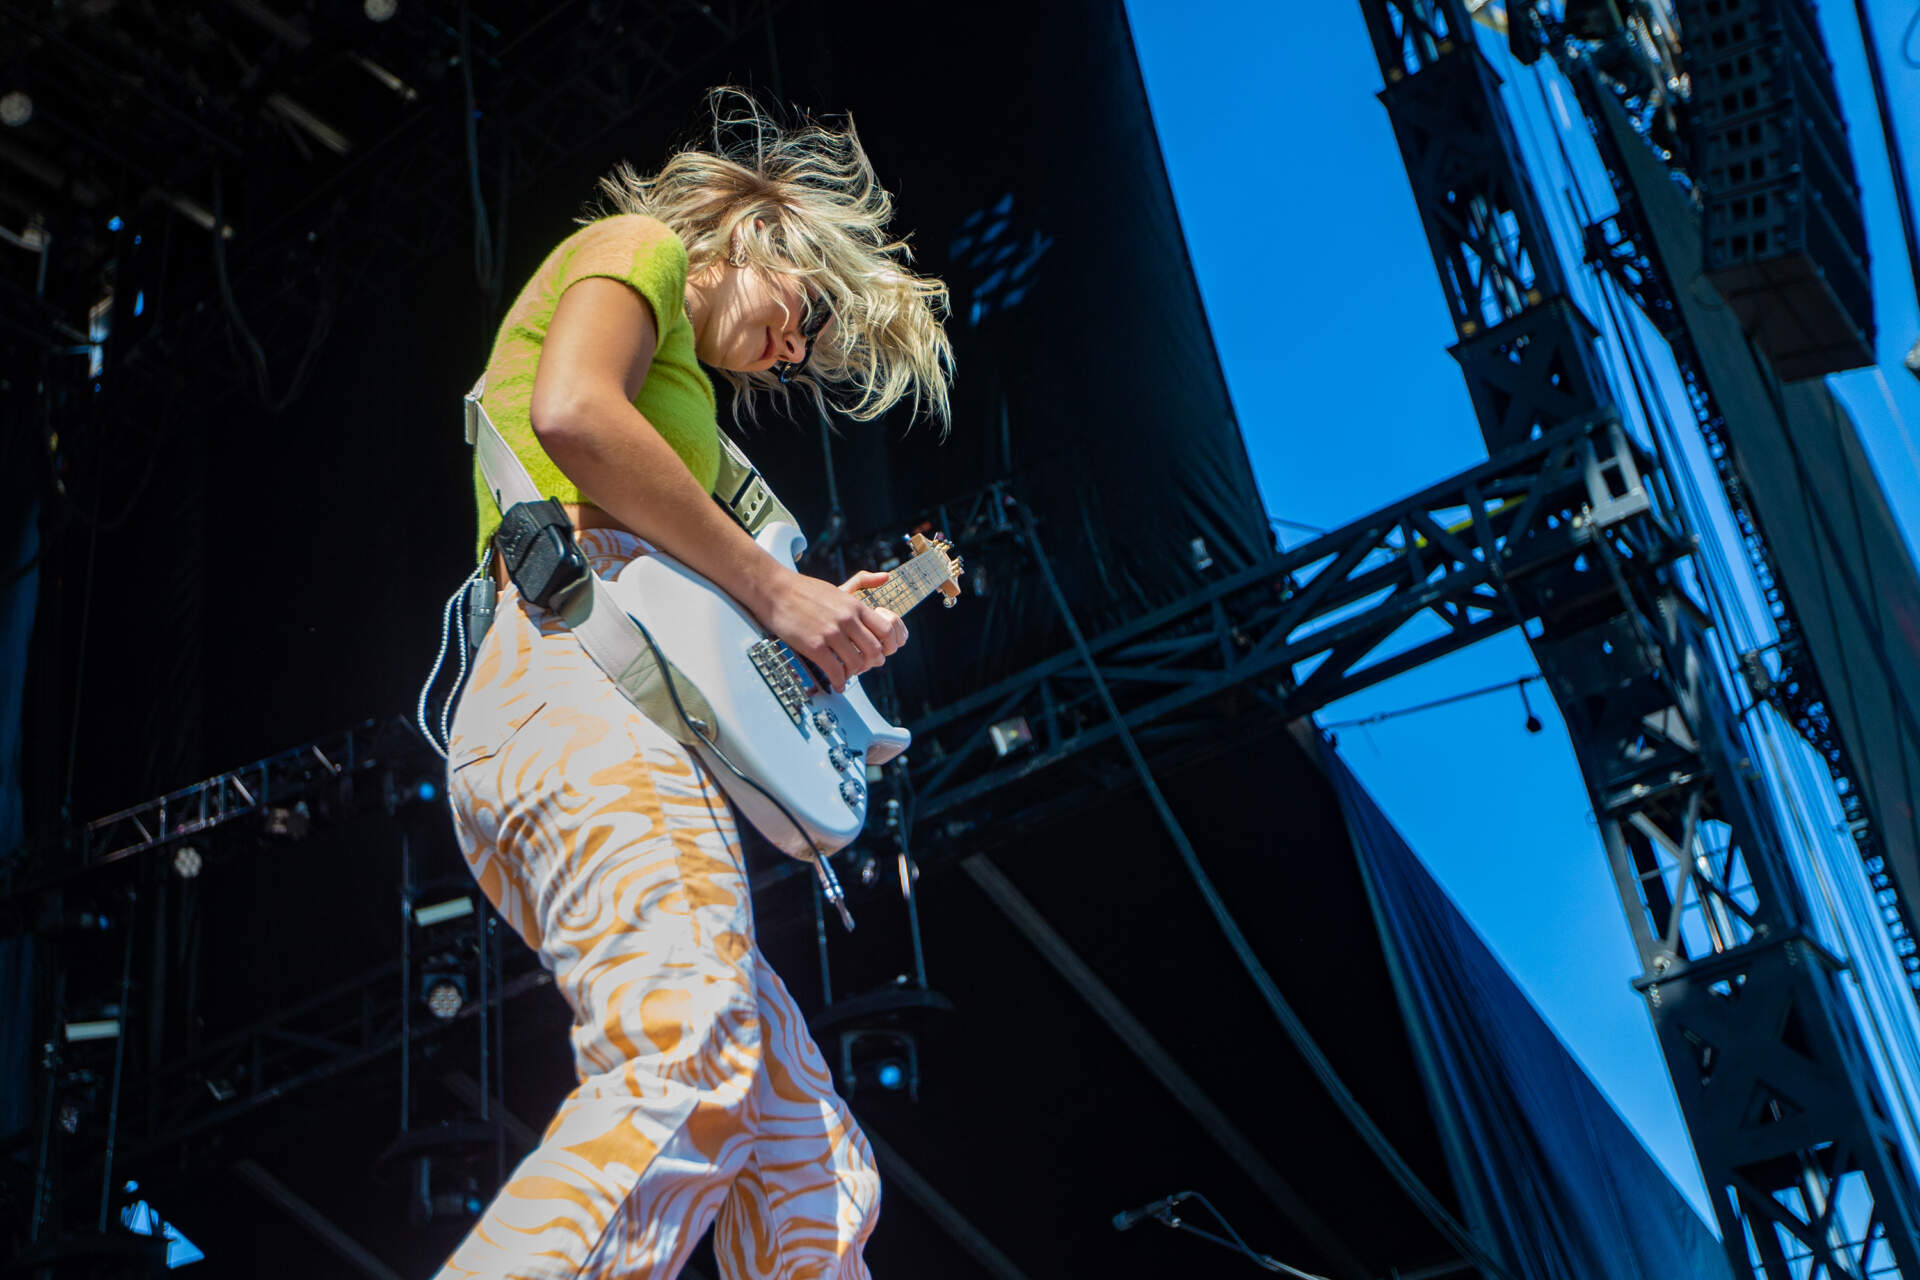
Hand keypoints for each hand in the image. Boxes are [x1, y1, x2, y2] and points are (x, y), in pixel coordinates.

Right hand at [755, 571, 905, 692]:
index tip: (881, 652)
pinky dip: (839, 682)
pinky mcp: (814, 646)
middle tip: (864, 666)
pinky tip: (837, 683)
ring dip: (854, 673)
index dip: (888, 646)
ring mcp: (831, 633)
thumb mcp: (839, 586)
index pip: (886, 630)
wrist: (775, 590)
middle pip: (875, 650)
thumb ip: (863, 582)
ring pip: (857, 663)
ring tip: (848, 674)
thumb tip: (886, 577)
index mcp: (855, 606)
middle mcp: (847, 619)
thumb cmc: (805, 590)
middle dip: (872, 663)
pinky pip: (835, 671)